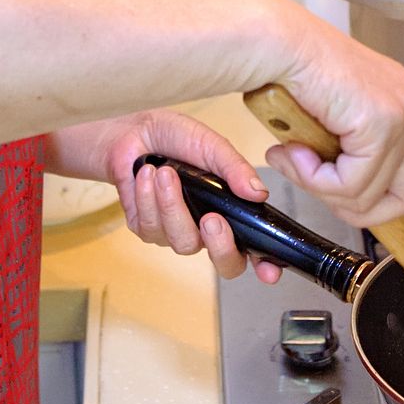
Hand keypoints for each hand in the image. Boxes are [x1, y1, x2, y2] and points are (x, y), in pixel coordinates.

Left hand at [48, 110, 282, 282]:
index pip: (255, 247)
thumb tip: (259, 193)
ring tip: (165, 172)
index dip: (266, 264)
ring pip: (183, 242)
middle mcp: (208, 227)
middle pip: (226, 264)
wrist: (134, 132)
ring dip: (173, 205)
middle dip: (220, 245)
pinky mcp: (148, 229)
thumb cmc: (176, 138)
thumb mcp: (211, 146)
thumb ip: (234, 169)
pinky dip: (147, 197)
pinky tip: (146, 174)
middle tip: (211, 217)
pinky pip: (152, 227)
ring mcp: (177, 232)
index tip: (270, 271)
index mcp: (231, 209)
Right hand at [264, 9, 403, 251]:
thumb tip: (355, 201)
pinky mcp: (381, 122)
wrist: (274, 43)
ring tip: (295, 157)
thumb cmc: (290, 75)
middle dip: (360, 209)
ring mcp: (403, 114)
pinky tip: (297, 151)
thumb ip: (349, 162)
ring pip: (371, 196)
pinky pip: (351, 184)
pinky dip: (317, 180)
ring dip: (323, 189)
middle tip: (321, 189)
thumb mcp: (331, 129)